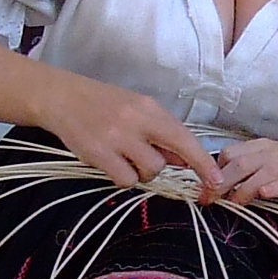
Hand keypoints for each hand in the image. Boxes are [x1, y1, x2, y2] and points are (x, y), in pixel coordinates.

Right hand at [37, 73, 223, 194]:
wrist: (61, 97)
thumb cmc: (103, 104)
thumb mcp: (137, 110)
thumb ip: (160, 135)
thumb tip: (184, 162)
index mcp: (150, 109)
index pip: (184, 138)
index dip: (203, 163)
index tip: (216, 181)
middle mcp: (135, 122)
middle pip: (165, 161)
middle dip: (162, 168)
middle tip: (145, 159)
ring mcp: (115, 138)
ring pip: (146, 172)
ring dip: (140, 172)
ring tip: (123, 156)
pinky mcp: (97, 154)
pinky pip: (125, 180)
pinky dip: (123, 177)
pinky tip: (111, 162)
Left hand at [214, 137, 277, 209]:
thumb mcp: (270, 160)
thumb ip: (247, 168)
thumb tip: (216, 186)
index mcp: (260, 146)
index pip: (230, 154)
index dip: (213, 170)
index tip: (203, 188)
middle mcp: (271, 153)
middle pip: (238, 164)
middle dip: (219, 183)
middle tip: (207, 200)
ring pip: (256, 175)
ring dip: (240, 190)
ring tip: (231, 204)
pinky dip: (268, 189)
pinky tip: (260, 196)